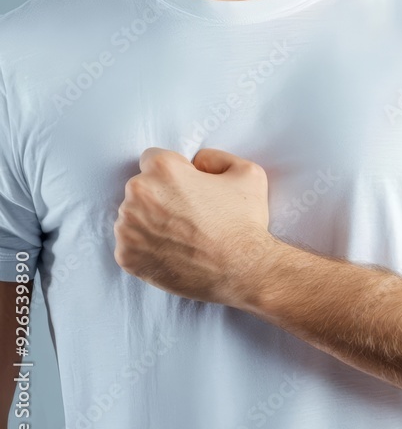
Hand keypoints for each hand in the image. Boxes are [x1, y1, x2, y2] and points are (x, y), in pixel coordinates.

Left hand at [114, 147, 274, 306]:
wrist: (243, 271)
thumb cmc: (245, 223)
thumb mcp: (248, 173)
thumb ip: (216, 157)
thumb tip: (197, 162)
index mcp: (163, 170)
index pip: (153, 159)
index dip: (174, 173)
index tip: (187, 190)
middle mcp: (138, 195)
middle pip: (140, 189)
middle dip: (160, 198)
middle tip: (189, 217)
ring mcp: (128, 228)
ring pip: (133, 218)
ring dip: (151, 224)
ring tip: (183, 238)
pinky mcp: (127, 256)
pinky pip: (130, 246)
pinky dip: (147, 250)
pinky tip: (173, 253)